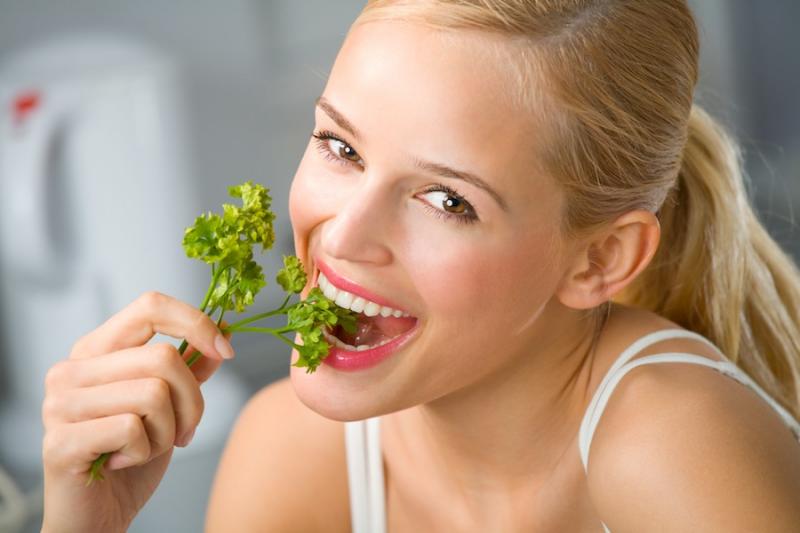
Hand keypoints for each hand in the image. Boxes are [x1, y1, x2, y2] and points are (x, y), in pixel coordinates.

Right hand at [41, 291, 233, 532]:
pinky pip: (132, 430)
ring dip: (168, 431)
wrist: (97, 515)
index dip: (196, 323)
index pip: (151, 306)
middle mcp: (72, 369)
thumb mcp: (170, 405)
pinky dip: (144, 452)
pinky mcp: (60, 441)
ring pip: (154, 393)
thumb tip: (225, 330)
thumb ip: (191, 367)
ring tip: (149, 447)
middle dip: (192, 402)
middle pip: (164, 357)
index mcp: (96, 349)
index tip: (225, 351)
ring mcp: (60, 404)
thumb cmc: (132, 456)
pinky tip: (123, 462)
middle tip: (184, 432)